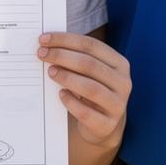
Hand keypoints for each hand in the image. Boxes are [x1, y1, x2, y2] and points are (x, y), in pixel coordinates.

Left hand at [37, 32, 129, 147]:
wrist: (104, 124)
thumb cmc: (93, 89)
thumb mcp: (92, 73)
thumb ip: (78, 58)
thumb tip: (49, 45)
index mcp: (119, 64)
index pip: (92, 45)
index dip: (66, 40)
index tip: (44, 39)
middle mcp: (123, 83)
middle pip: (90, 64)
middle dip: (62, 56)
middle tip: (42, 54)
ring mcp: (117, 105)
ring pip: (91, 88)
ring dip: (67, 77)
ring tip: (51, 72)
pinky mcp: (107, 125)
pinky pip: (86, 112)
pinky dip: (71, 102)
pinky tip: (61, 94)